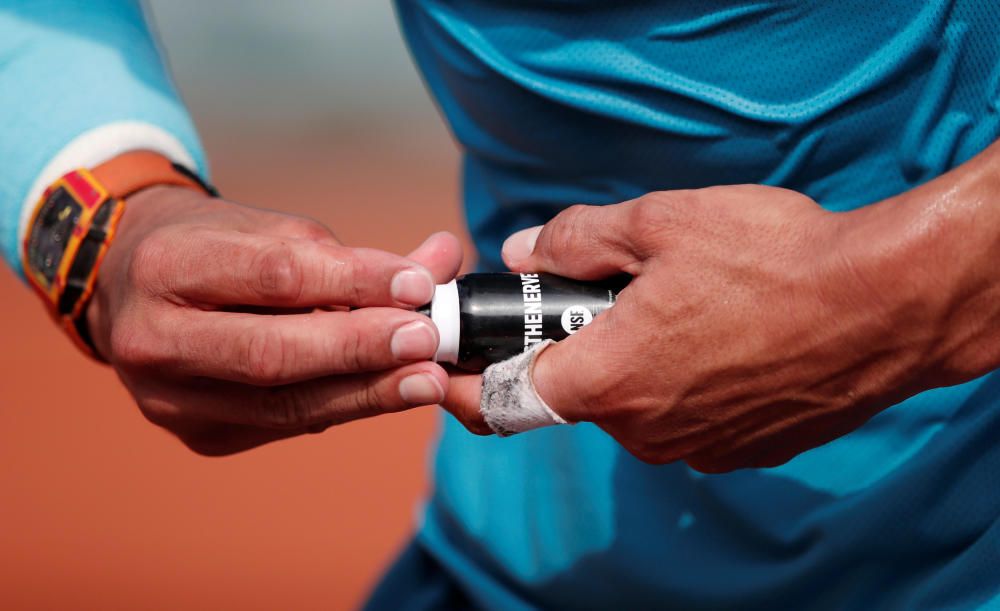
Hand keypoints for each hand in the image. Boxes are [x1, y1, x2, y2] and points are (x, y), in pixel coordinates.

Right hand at [86, 185, 462, 454]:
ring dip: (367, 393)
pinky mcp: (199, 435)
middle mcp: (153, 341)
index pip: (272, 278)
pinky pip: (286, 424)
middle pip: (272, 354)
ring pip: (285, 406)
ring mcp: (172, 400)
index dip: (352, 283)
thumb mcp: (268, 230)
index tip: (417, 285)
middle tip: (428, 341)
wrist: (131, 290)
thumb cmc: (211, 248)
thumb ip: (348, 254)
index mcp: (164, 267)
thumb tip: (440, 260)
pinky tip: (388, 392)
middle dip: (360, 349)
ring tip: (428, 379)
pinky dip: (343, 406)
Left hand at [445, 185, 936, 471]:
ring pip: (633, 404)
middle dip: (575, 348)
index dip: (466, 384)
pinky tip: (726, 334)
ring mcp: (696, 449)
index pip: (502, 402)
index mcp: (608, 378)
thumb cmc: (774, 258)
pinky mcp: (741, 451)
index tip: (450, 370)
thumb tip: (522, 252)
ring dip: (636, 361)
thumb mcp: (661, 223)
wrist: (885, 306)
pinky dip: (684, 380)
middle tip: (610, 295)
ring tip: (686, 304)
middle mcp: (645, 431)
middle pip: (575, 393)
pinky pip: (686, 417)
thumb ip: (575, 241)